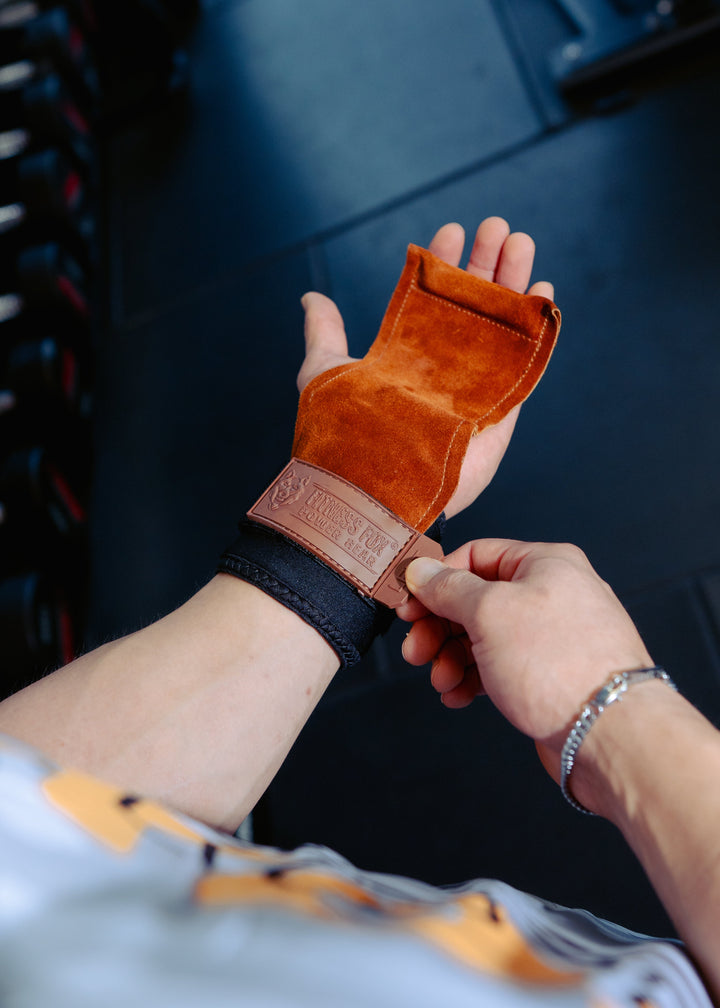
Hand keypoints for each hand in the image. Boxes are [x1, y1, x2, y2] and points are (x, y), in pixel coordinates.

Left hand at [296, 218, 554, 518]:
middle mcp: (443, 368)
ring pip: (501, 327)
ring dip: (512, 283)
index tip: (450, 230)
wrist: (369, 491)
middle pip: (472, 306)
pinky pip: (523, 364)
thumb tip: (311, 296)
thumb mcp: (323, 372)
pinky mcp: (498, 412)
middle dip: (484, 264)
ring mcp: (473, 388)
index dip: (443, 264)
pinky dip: (536, 328)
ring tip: (518, 243)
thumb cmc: (340, 436)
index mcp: (408, 356)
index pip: (432, 300)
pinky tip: (543, 292)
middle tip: (495, 227)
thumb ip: (324, 334)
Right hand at [399, 540, 652, 780]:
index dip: (436, 580)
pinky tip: (458, 695)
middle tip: (415, 651)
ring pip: (485, 637)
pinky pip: (501, 667)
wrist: (610, 734)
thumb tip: (419, 570)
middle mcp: (553, 593)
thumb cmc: (559, 665)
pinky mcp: (551, 675)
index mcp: (545, 563)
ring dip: (452, 658)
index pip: (475, 556)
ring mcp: (554, 636)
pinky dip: (474, 679)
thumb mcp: (489, 612)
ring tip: (441, 681)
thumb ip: (448, 588)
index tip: (406, 605)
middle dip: (439, 627)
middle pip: (476, 599)